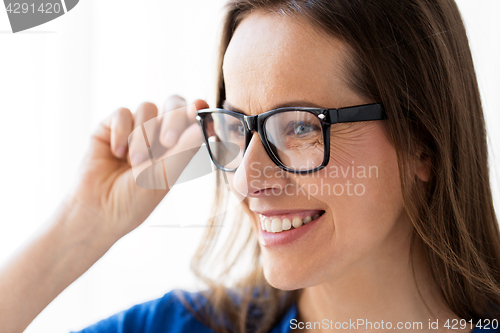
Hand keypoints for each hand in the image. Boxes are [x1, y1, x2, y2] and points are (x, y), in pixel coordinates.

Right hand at [67, 95, 207, 239]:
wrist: (98, 211)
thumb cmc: (135, 201)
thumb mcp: (165, 177)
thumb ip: (184, 149)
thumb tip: (203, 126)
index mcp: (177, 146)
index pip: (191, 117)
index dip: (197, 109)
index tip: (199, 107)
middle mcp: (157, 133)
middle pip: (172, 104)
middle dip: (173, 120)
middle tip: (167, 142)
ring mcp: (134, 128)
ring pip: (147, 108)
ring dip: (142, 136)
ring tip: (134, 162)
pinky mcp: (110, 127)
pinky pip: (122, 113)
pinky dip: (122, 132)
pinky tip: (117, 153)